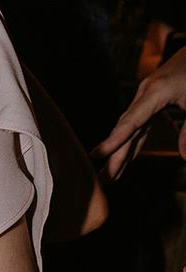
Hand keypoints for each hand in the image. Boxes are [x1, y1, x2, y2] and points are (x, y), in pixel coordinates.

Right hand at [92, 46, 185, 179]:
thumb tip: (185, 156)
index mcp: (156, 92)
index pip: (130, 122)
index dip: (113, 141)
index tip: (95, 155)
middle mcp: (145, 94)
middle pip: (125, 129)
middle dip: (114, 155)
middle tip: (103, 179)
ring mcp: (147, 96)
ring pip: (130, 129)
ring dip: (121, 152)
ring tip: (111, 175)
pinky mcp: (152, 99)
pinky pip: (139, 124)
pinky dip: (133, 141)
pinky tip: (127, 157)